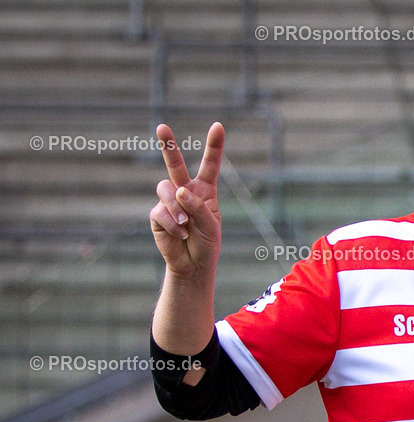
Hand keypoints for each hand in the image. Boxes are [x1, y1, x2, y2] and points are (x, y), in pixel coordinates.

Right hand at [149, 122, 224, 278]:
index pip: (209, 165)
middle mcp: (185, 191)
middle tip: (161, 127)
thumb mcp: (212, 225)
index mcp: (204, 190)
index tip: (218, 126)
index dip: (213, 146)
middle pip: (175, 164)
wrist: (194, 264)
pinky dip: (173, 224)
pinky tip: (180, 234)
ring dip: (177, 207)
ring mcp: (169, 202)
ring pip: (165, 189)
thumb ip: (198, 206)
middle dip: (168, 145)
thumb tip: (178, 190)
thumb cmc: (207, 243)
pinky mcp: (157, 215)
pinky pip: (161, 211)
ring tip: (186, 224)